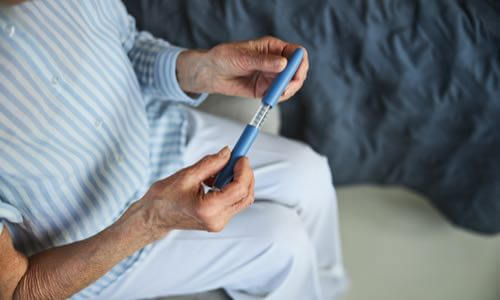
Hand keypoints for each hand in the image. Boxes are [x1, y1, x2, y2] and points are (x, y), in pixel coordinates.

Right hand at [140, 147, 254, 238]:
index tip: (240, 156)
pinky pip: (234, 202)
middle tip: (236, 159)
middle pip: (246, 196)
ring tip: (217, 172)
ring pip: (242, 199)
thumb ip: (211, 164)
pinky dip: (230, 188)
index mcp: (207, 209)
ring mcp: (219, 223)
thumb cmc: (164, 198)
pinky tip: (214, 181)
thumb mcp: (187, 175)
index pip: (239, 189)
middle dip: (245, 175)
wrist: (154, 217)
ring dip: (237, 181)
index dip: (244, 170)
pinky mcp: (219, 221)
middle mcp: (216, 219)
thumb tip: (228, 152)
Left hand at [176, 36, 308, 100]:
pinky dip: (277, 98)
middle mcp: (276, 61)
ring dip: (286, 92)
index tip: (295, 74)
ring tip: (272, 96)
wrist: (211, 73)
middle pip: (297, 70)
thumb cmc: (224, 58)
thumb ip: (263, 62)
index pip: (297, 53)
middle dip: (294, 81)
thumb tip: (283, 64)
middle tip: (284, 90)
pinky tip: (267, 99)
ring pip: (290, 84)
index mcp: (273, 47)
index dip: (300, 63)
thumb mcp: (243, 57)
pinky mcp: (266, 88)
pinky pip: (279, 95)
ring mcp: (272, 75)